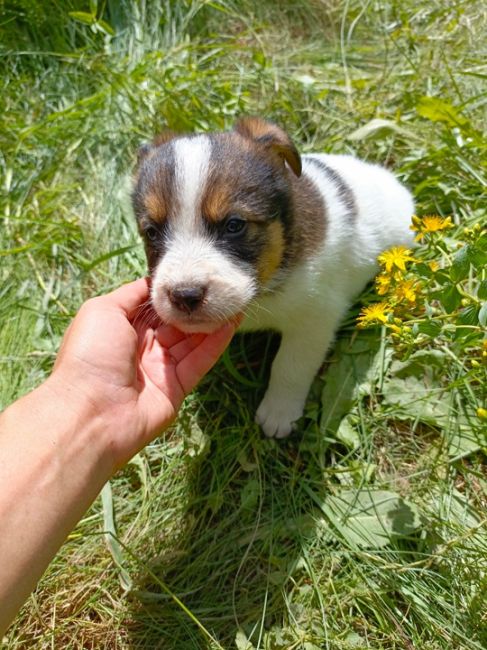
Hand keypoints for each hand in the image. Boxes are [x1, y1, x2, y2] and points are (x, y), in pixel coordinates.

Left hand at [47, 278, 235, 469]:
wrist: (92, 411)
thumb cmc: (91, 354)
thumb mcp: (102, 310)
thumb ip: (131, 294)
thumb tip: (154, 282)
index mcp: (121, 329)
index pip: (153, 307)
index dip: (171, 293)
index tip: (192, 276)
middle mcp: (142, 348)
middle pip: (175, 323)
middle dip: (194, 307)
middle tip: (218, 287)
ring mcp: (160, 369)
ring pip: (191, 341)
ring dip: (211, 322)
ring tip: (232, 301)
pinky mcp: (177, 388)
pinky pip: (199, 362)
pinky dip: (215, 343)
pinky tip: (231, 324)